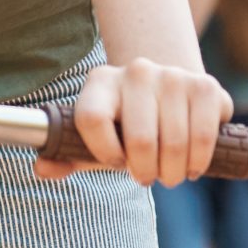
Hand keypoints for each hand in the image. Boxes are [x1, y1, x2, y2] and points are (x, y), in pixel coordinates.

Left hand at [38, 58, 232, 186]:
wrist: (166, 93)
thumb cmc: (123, 125)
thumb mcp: (93, 140)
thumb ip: (66, 155)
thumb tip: (42, 169)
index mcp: (100, 80)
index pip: (92, 120)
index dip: (104, 153)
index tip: (116, 162)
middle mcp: (135, 70)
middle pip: (140, 140)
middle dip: (146, 172)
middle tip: (148, 177)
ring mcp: (172, 75)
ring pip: (174, 143)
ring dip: (173, 172)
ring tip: (169, 172)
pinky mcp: (204, 85)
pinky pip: (203, 136)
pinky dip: (198, 161)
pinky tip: (190, 165)